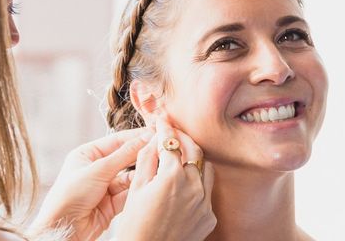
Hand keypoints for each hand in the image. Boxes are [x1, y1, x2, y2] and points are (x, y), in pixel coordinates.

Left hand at [34, 128, 152, 240]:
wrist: (63, 228)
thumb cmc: (70, 195)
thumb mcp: (98, 170)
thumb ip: (124, 155)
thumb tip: (144, 138)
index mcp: (87, 154)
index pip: (116, 140)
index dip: (136, 136)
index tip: (155, 132)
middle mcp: (96, 168)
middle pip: (124, 157)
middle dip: (141, 154)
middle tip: (161, 148)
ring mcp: (104, 187)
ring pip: (129, 176)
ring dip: (141, 172)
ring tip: (158, 166)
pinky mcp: (110, 204)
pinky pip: (128, 193)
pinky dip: (138, 189)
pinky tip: (149, 182)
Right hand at [114, 118, 215, 240]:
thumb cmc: (135, 225)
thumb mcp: (136, 188)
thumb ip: (147, 159)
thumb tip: (154, 140)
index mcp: (172, 177)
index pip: (171, 142)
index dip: (165, 128)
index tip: (162, 120)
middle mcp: (193, 187)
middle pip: (194, 149)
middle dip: (182, 137)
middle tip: (172, 132)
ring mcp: (204, 203)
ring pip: (205, 167)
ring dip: (193, 157)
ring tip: (180, 155)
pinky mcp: (209, 216)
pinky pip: (206, 191)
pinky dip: (196, 181)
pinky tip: (184, 183)